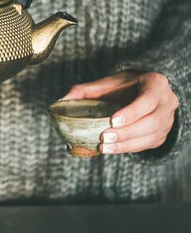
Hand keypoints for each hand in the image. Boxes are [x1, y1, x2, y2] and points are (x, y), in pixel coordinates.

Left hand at [62, 72, 178, 153]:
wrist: (144, 93)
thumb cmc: (125, 86)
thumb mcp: (109, 83)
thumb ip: (87, 90)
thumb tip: (63, 99)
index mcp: (156, 83)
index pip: (148, 100)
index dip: (132, 112)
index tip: (112, 120)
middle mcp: (167, 102)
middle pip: (152, 121)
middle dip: (127, 132)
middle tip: (105, 137)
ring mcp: (168, 120)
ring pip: (152, 136)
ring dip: (127, 144)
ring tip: (105, 147)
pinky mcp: (162, 135)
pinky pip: (148, 145)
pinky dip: (129, 148)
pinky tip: (113, 149)